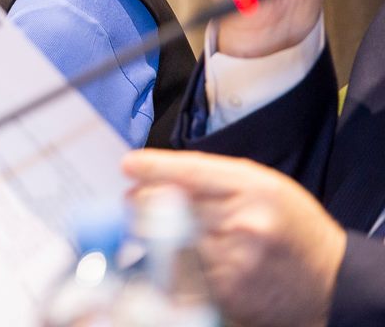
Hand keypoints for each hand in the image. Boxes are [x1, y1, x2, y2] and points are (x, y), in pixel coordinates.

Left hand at [123, 149, 344, 326]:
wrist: (331, 281)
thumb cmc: (293, 228)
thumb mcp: (264, 186)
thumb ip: (213, 178)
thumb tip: (157, 175)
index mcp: (254, 189)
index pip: (190, 172)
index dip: (153, 167)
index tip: (129, 165)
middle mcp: (244, 223)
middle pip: (171, 206)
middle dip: (144, 202)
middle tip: (133, 201)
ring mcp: (236, 262)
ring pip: (170, 242)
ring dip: (154, 235)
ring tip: (161, 231)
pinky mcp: (228, 294)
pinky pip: (183, 274)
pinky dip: (173, 264)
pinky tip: (183, 259)